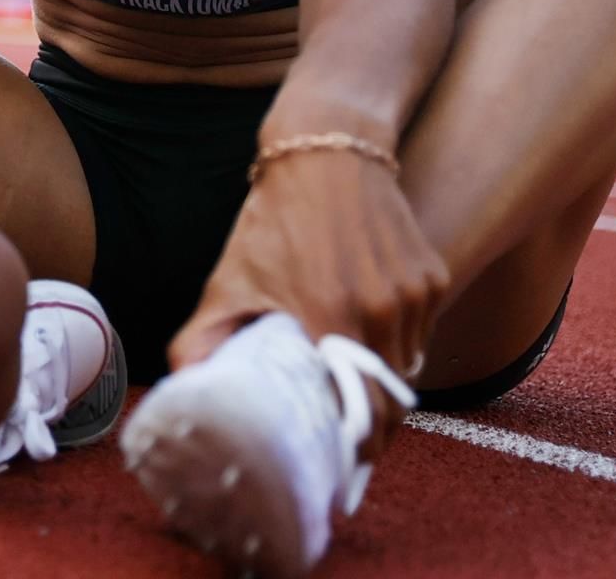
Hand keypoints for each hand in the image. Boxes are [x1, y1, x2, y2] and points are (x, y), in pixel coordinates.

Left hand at [167, 147, 448, 439]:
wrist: (325, 152)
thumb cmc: (272, 222)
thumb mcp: (227, 280)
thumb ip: (200, 339)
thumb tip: (183, 388)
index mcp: (331, 321)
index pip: (363, 415)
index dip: (358, 449)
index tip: (342, 463)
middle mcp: (383, 312)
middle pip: (391, 401)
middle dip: (373, 428)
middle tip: (349, 439)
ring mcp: (414, 295)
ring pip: (410, 367)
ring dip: (386, 385)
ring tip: (356, 389)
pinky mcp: (433, 278)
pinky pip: (422, 332)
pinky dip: (401, 344)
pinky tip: (371, 337)